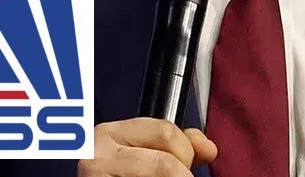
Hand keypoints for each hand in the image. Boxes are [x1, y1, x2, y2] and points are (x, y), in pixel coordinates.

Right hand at [78, 118, 216, 176]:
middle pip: (166, 162)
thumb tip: (208, 148)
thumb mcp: (141, 153)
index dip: (187, 151)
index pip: (165, 131)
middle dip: (182, 175)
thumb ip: (176, 145)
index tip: (191, 164)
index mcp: (108, 134)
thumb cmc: (115, 174)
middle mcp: (96, 155)